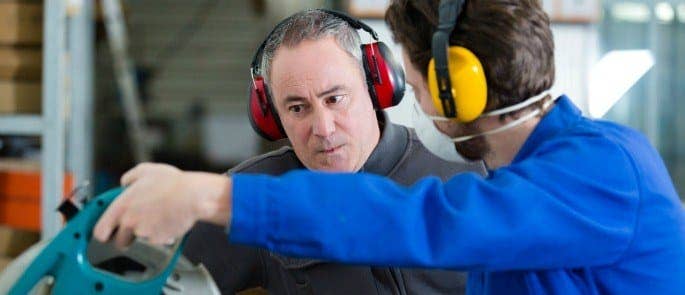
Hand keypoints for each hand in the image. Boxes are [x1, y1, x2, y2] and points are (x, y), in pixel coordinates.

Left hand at [93, 163, 231, 248]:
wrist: (193, 196)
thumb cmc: (171, 183)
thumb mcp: (146, 170)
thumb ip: (129, 178)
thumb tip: (124, 183)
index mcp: (122, 206)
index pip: (100, 231)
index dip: (103, 233)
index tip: (107, 233)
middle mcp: (130, 222)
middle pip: (120, 241)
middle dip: (127, 236)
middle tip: (138, 225)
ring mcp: (144, 232)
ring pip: (140, 239)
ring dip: (146, 232)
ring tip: (158, 216)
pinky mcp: (159, 240)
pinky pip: (156, 240)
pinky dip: (161, 234)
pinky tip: (168, 220)